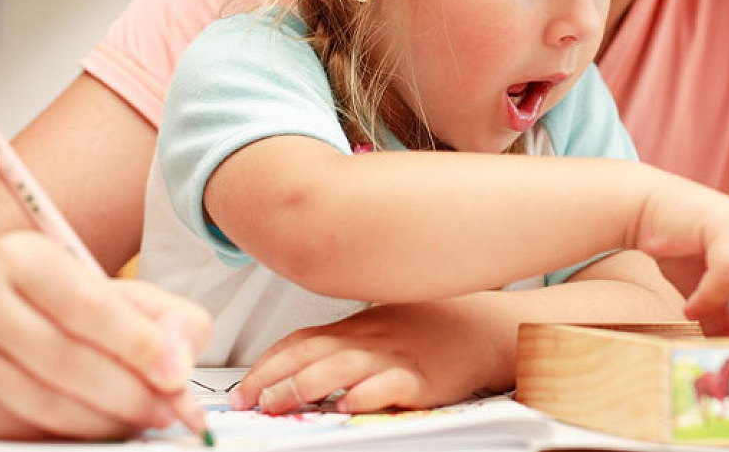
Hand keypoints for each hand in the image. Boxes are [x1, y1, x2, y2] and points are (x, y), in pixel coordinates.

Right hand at [0, 231, 209, 439]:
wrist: (3, 321)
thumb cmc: (71, 306)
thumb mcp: (125, 295)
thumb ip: (167, 317)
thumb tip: (178, 357)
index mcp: (22, 257)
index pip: (86, 304)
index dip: (137, 343)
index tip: (175, 373)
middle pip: (67, 360)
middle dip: (131, 392)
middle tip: (170, 407)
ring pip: (47, 402)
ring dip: (108, 419)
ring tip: (146, 416)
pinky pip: (27, 428)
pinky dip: (76, 433)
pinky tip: (106, 423)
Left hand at [231, 298, 505, 414]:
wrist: (485, 326)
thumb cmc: (431, 328)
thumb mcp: (381, 324)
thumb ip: (343, 339)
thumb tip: (297, 362)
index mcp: (356, 325)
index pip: (301, 340)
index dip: (268, 363)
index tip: (243, 387)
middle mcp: (370, 337)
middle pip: (314, 353)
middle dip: (276, 377)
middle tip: (250, 400)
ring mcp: (396, 354)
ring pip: (344, 365)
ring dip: (308, 384)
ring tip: (283, 402)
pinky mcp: (425, 376)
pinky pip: (394, 383)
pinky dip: (370, 393)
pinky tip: (350, 404)